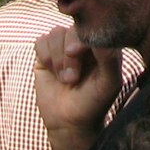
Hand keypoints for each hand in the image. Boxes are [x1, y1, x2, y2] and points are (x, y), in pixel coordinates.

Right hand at [34, 26, 122, 149]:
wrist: (69, 122)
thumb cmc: (93, 102)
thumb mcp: (109, 83)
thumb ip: (109, 58)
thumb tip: (100, 36)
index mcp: (101, 44)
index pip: (91, 26)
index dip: (81, 38)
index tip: (75, 54)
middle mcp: (83, 42)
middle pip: (71, 28)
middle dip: (68, 54)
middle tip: (71, 78)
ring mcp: (63, 47)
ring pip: (55, 33)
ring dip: (57, 58)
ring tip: (65, 79)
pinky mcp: (46, 54)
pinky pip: (41, 41)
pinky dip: (44, 55)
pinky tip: (51, 71)